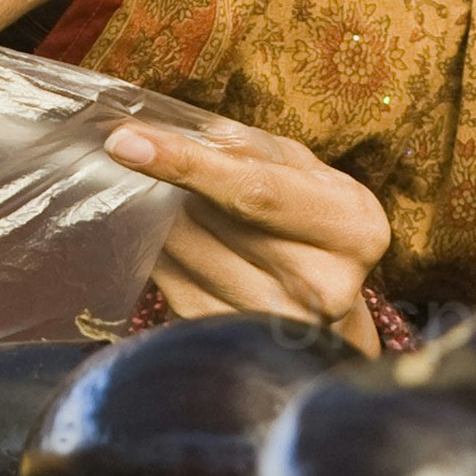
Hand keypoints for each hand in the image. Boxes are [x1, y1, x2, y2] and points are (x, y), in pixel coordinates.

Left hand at [107, 116, 389, 345]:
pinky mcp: (235, 344)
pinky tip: (186, 251)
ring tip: (192, 216)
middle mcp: (323, 287)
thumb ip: (243, 147)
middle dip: (177, 189)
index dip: (185, 164)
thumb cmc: (309, 216)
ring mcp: (277, 325)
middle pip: (206, 221)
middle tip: (182, 179)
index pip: (253, 191)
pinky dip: (166, 258)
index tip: (125, 143)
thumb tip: (162, 131)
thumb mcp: (298, 168)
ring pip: (180, 255)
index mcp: (351, 228)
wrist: (329, 299)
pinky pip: (170, 288)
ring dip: (167, 223)